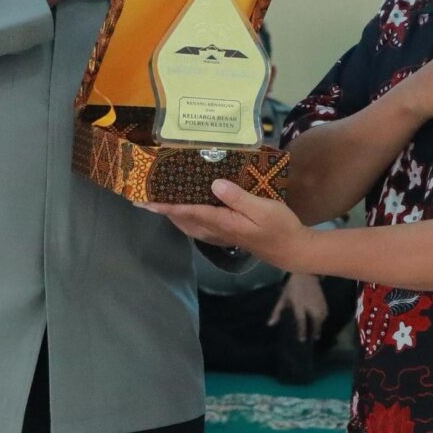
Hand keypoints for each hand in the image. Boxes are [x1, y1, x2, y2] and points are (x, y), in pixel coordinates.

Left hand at [150, 180, 317, 270]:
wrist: (290, 249)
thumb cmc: (279, 226)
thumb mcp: (263, 208)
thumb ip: (238, 197)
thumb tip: (214, 183)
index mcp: (221, 222)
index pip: (187, 212)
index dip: (165, 205)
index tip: (144, 200)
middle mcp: (215, 230)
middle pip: (181, 219)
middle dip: (161, 209)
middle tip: (142, 195)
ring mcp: (219, 234)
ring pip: (187, 224)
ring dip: (170, 213)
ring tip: (157, 199)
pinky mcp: (224, 233)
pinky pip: (196, 225)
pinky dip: (184, 216)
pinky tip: (184, 207)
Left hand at [270, 270, 328, 339]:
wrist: (305, 274)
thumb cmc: (292, 287)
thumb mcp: (283, 299)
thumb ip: (277, 312)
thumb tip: (270, 324)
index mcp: (299, 305)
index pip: (301, 320)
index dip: (302, 331)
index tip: (302, 340)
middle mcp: (310, 305)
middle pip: (315, 321)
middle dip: (315, 331)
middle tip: (314, 338)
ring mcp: (318, 303)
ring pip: (322, 317)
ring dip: (320, 325)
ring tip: (317, 332)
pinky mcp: (324, 300)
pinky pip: (325, 312)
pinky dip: (323, 318)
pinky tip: (320, 321)